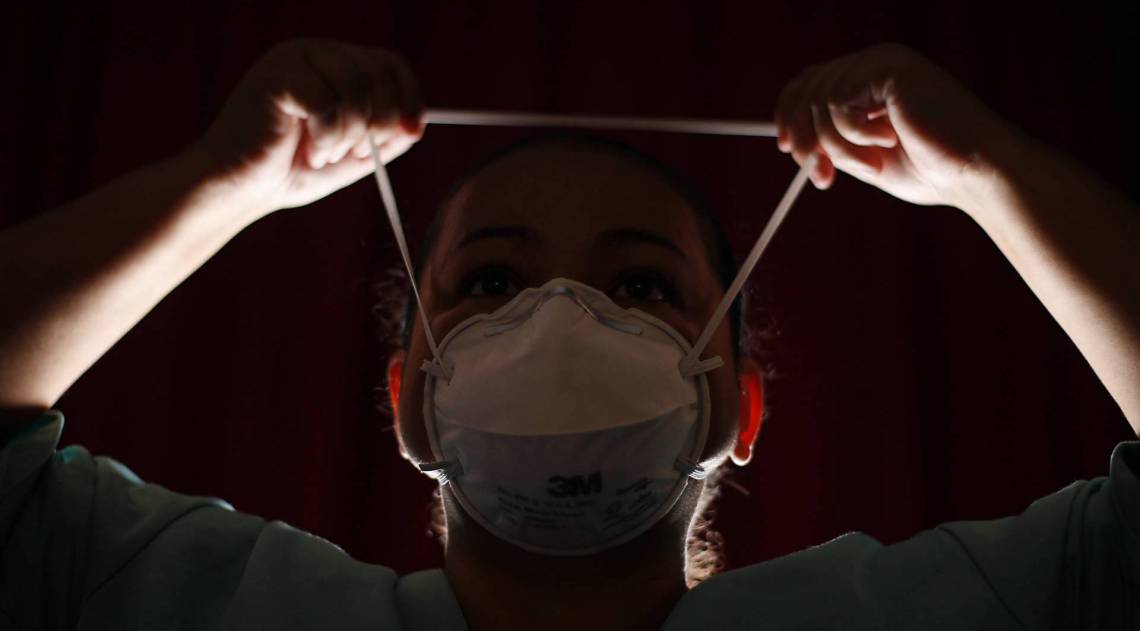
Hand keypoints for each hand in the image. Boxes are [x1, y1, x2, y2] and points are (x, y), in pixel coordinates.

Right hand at [193, 39, 422, 214]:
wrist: (239, 189)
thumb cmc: (292, 171)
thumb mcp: (353, 153)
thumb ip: (386, 135)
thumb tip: (417, 123)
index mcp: (335, 64)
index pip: (389, 63)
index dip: (409, 96)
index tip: (412, 132)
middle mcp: (315, 52)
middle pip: (378, 72)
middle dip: (379, 123)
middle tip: (356, 152)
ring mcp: (293, 58)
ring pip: (355, 88)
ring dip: (349, 135)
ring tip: (324, 154)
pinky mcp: (275, 75)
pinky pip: (327, 101)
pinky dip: (327, 137)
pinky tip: (308, 152)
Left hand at [775, 43, 1009, 208]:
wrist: (976, 171)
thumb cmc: (931, 168)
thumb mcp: (865, 158)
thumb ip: (832, 144)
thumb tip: (791, 143)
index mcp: (869, 80)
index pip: (810, 83)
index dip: (789, 113)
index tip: (786, 148)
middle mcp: (873, 63)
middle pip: (806, 90)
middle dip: (807, 140)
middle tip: (823, 176)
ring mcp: (882, 61)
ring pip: (820, 104)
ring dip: (840, 148)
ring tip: (874, 164)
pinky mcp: (889, 66)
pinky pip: (839, 103)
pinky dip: (855, 136)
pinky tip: (890, 140)